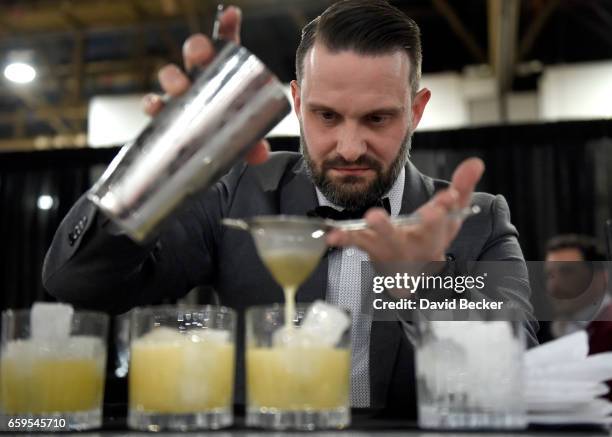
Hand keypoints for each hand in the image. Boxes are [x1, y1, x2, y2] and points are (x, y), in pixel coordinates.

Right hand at [141, 6, 268, 164]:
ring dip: (172, 77)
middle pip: (195, 54)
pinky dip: (151, 103)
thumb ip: (254, 144)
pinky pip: (153, 103)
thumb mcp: (244, 137)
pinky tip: (155, 106)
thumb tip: (260, 153)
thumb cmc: (227, 136)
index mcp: (222, 75)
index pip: (225, 46)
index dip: (226, 28)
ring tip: (179, 88)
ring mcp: (180, 95)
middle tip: (202, 55)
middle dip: (196, 48)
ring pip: (171, 75)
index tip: (231, 16)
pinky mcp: (165, 114)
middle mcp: (199, 79)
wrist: (207, 155)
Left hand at [325, 158, 484, 262]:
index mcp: (434, 235)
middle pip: (414, 237)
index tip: (446, 200)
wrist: (411, 270)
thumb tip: (476, 162)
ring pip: (383, 241)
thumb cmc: (431, 237)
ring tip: (372, 218)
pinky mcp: (370, 247)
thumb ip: (463, 187)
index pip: (442, 223)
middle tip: (411, 214)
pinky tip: (334, 235)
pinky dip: (345, 238)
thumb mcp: (451, 215)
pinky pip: (357, 243)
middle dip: (413, 225)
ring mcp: (390, 248)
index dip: (444, 211)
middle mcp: (413, 245)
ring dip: (376, 230)